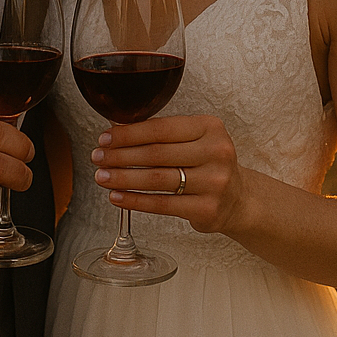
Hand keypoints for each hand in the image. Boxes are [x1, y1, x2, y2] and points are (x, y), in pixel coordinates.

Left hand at [90, 114, 247, 234]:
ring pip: (157, 179)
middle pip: (156, 154)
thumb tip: (116, 133)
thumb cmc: (208, 164)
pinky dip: (135, 200)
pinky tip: (117, 196)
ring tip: (102, 177)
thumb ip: (165, 134)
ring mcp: (214, 182)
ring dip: (123, 178)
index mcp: (210, 127)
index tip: (105, 138)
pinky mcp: (206, 209)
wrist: (238, 199)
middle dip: (120, 155)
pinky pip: (162, 204)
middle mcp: (216, 152)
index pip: (161, 128)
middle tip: (98, 157)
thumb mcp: (196, 139)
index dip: (129, 133)